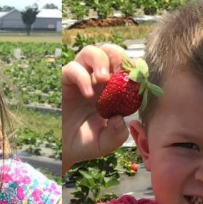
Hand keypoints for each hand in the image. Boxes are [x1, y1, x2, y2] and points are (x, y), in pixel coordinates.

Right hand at [62, 43, 131, 171]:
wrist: (62, 152)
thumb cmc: (85, 144)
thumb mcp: (106, 143)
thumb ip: (117, 134)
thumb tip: (119, 118)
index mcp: (112, 89)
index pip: (126, 66)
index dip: (134, 66)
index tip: (140, 75)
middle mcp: (96, 80)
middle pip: (110, 52)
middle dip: (119, 56)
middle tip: (122, 72)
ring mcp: (79, 79)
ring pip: (91, 52)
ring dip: (101, 60)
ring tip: (105, 78)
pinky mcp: (63, 83)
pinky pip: (72, 69)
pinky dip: (82, 77)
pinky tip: (87, 94)